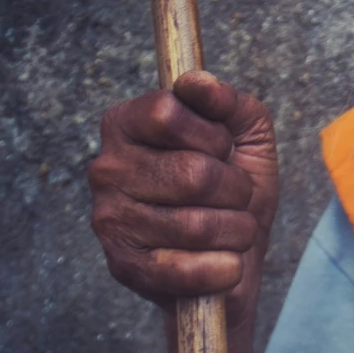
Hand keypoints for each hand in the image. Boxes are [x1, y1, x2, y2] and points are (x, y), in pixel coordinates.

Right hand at [88, 72, 277, 332]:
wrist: (233, 263)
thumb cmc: (234, 194)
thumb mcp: (246, 138)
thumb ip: (228, 103)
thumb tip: (196, 83)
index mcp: (126, 125)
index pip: (167, 112)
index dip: (213, 136)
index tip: (222, 151)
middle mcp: (106, 168)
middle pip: (192, 173)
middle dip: (236, 190)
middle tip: (235, 199)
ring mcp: (110, 219)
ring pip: (198, 225)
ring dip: (237, 231)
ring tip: (231, 231)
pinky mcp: (124, 267)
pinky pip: (188, 269)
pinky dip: (224, 269)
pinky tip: (225, 264)